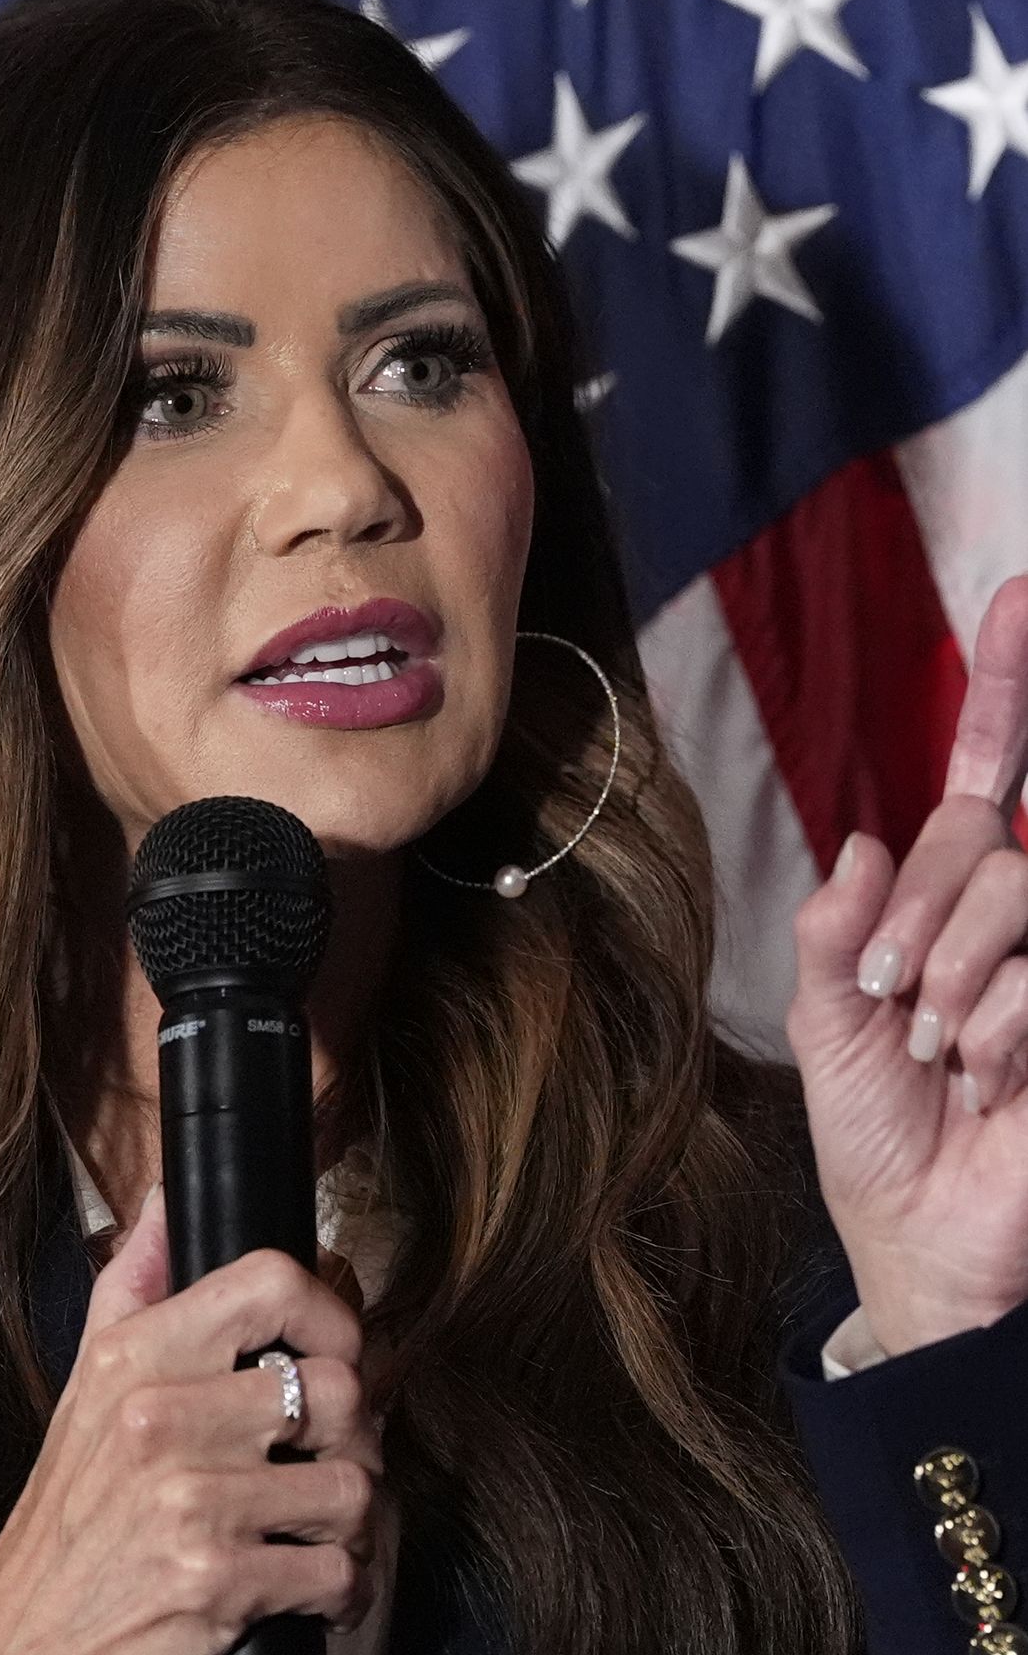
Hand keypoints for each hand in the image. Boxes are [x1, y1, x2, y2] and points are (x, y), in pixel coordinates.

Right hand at [0, 1184, 380, 1654]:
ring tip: (317, 1523)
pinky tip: (304, 1583)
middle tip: (331, 1453)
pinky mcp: (217, 1584)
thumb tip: (163, 1202)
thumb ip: (132, 1284)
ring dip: (350, 1519)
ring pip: (352, 1485)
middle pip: (336, 1388)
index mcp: (137, 1357)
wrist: (26, 1640)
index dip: (329, 1312)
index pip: (270, 1283)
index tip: (334, 1347)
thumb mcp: (86, 1385)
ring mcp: (191, 1503)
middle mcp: (161, 1420)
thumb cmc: (69, 1514)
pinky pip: (336, 1570)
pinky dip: (336, 1587)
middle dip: (354, 1432)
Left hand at [786, 571, 1027, 1357]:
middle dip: (920, 919)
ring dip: (954, 981)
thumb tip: (865, 841)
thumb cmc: (877, 1131)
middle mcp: (1018, 913)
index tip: (1020, 594)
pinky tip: (990, 1082)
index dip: (1010, 685)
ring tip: (940, 1053)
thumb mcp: (824, 1019)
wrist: (923, 1237)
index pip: (993, 772)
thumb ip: (835, 925)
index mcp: (949, 897)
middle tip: (891, 1003)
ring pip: (1014, 890)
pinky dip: (996, 1032)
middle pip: (982, 835)